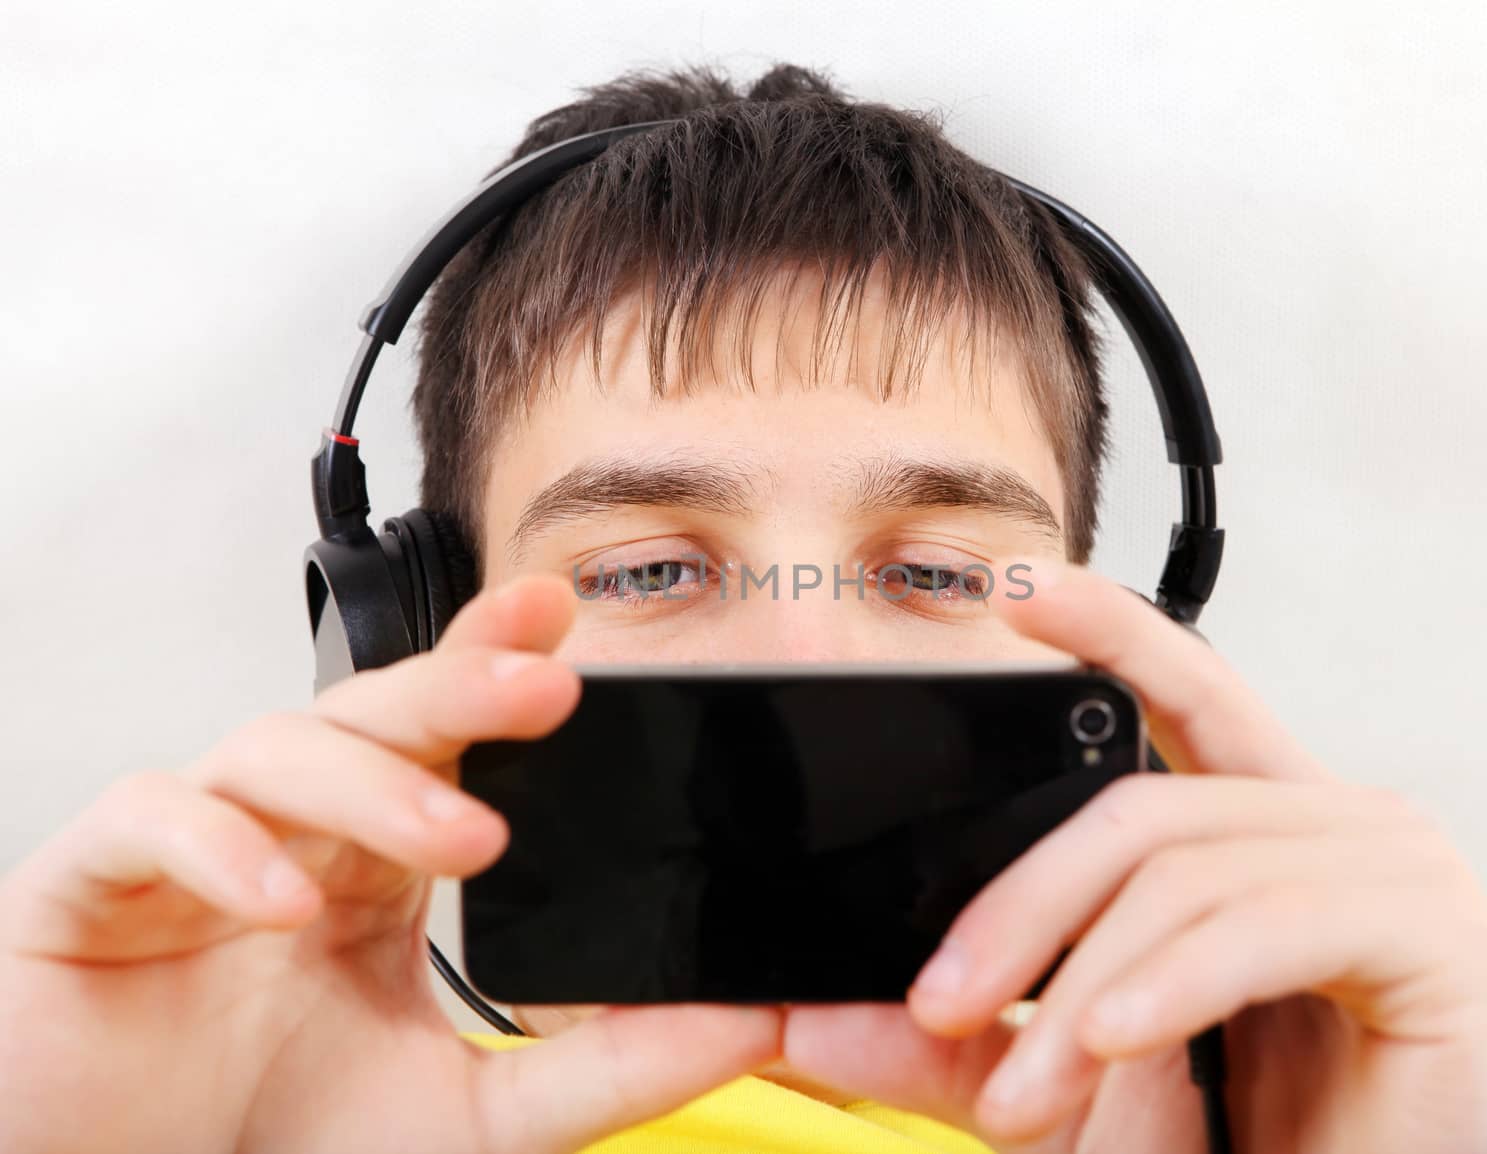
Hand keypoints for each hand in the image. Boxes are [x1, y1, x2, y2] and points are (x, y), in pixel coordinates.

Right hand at [0, 574, 780, 1153]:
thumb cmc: (280, 1138)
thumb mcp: (474, 1116)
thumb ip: (606, 1069)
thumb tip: (756, 1020)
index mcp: (377, 856)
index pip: (443, 728)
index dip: (492, 657)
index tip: (566, 617)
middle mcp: (293, 830)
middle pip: (377, 711)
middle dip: (461, 685)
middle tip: (549, 688)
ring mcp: (193, 849)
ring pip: (277, 749)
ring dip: (372, 782)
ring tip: (462, 836)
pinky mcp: (89, 889)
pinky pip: (146, 822)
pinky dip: (218, 846)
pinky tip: (286, 898)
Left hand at [779, 562, 1486, 1153]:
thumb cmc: (1237, 1147)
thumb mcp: (1067, 1081)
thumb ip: (954, 1045)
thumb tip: (807, 1024)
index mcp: (1257, 826)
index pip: (1181, 691)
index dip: (1107, 629)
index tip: (1013, 587)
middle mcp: (1332, 820)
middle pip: (1140, 802)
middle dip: (1021, 899)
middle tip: (938, 998)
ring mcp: (1397, 865)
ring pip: (1185, 867)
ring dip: (1080, 984)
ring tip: (1024, 1097)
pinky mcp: (1440, 936)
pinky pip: (1268, 921)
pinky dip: (1172, 982)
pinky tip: (1111, 1036)